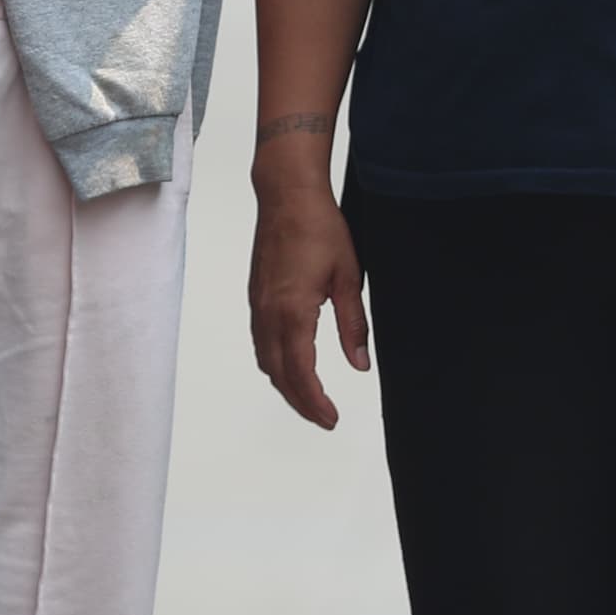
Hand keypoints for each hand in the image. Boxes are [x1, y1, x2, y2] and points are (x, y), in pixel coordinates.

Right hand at [248, 169, 368, 428]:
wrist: (287, 195)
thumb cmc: (319, 228)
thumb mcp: (348, 277)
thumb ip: (353, 325)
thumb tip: (359, 364)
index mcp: (293, 312)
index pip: (301, 373)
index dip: (315, 402)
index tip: (331, 419)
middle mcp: (269, 313)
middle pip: (279, 374)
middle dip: (300, 402)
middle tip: (324, 418)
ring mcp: (258, 305)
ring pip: (266, 360)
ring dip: (285, 384)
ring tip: (309, 398)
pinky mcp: (256, 296)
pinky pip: (261, 342)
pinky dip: (275, 363)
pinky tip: (290, 365)